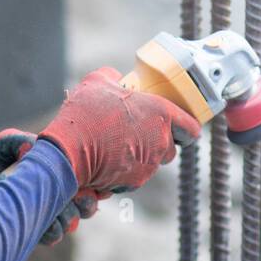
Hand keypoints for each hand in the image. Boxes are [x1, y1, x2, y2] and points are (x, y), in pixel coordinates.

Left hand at [0, 130, 107, 245]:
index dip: (96, 182)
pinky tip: (48, 229)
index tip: (101, 185)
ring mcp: (44, 211)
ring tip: (62, 216)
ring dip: (69, 219)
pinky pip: (50, 234)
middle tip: (81, 199)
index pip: (85, 175)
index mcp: (56, 167)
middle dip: (87, 203)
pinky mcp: (30, 227)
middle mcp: (55, 191)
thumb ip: (21, 141)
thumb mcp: (5, 143)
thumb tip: (34, 145)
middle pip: (85, 202)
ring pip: (70, 221)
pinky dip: (52, 232)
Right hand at [38, 67, 201, 194]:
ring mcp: (148, 165)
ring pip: (153, 164)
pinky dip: (126, 171)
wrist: (68, 150)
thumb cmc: (86, 113)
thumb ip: (114, 78)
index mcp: (161, 114)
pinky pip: (135, 177)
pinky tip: (108, 160)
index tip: (178, 128)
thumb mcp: (98, 81)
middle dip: (158, 143)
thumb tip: (116, 79)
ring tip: (118, 146)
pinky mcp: (134, 182)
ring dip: (142, 157)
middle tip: (138, 134)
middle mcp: (160, 141)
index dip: (186, 129)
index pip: (191, 129)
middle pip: (171, 148)